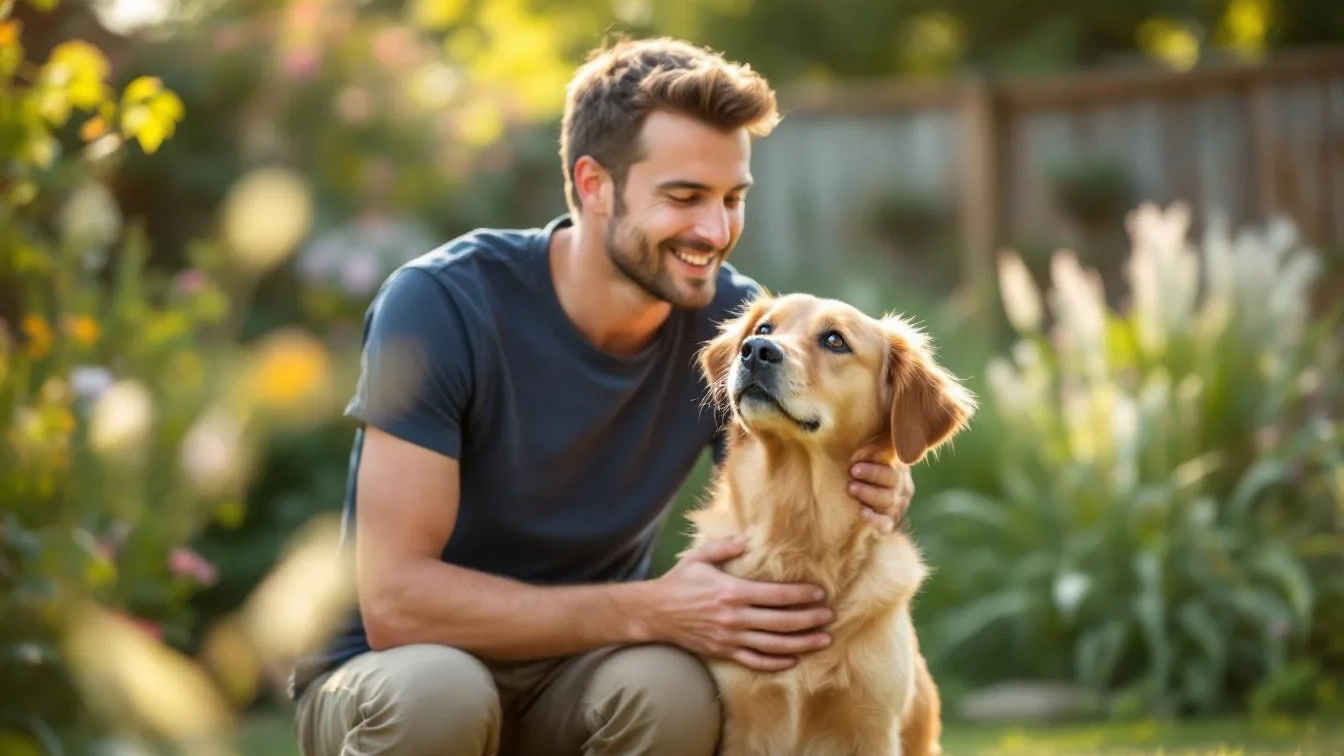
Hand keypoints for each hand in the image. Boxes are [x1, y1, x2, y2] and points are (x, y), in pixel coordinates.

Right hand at [647, 536, 832, 671]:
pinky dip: (775, 663)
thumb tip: (748, 539)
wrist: (654, 612)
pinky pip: (754, 662)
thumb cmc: (678, 581)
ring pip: (773, 645)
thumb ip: (725, 546)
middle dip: (809, 620)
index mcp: (732, 591)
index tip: (819, 594)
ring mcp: (730, 638)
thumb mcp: (699, 557)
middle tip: (830, 617)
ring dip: (801, 643)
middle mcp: (735, 617)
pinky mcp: (724, 651)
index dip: (801, 596)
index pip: (776, 596)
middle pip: (781, 622)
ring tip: (823, 640)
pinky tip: (792, 659)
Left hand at [847, 446, 914, 533]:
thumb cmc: (862, 469)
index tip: (855, 458)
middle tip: (852, 472)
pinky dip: (875, 519)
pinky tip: (862, 512)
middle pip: (893, 481)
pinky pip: (886, 523)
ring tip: (851, 488)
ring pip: (889, 501)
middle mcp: (902, 487)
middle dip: (872, 475)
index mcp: (900, 468)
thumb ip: (872, 445)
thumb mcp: (868, 454)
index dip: (876, 460)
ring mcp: (897, 506)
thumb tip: (865, 442)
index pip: (894, 462)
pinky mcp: (889, 523)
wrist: (861, 496)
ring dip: (869, 494)